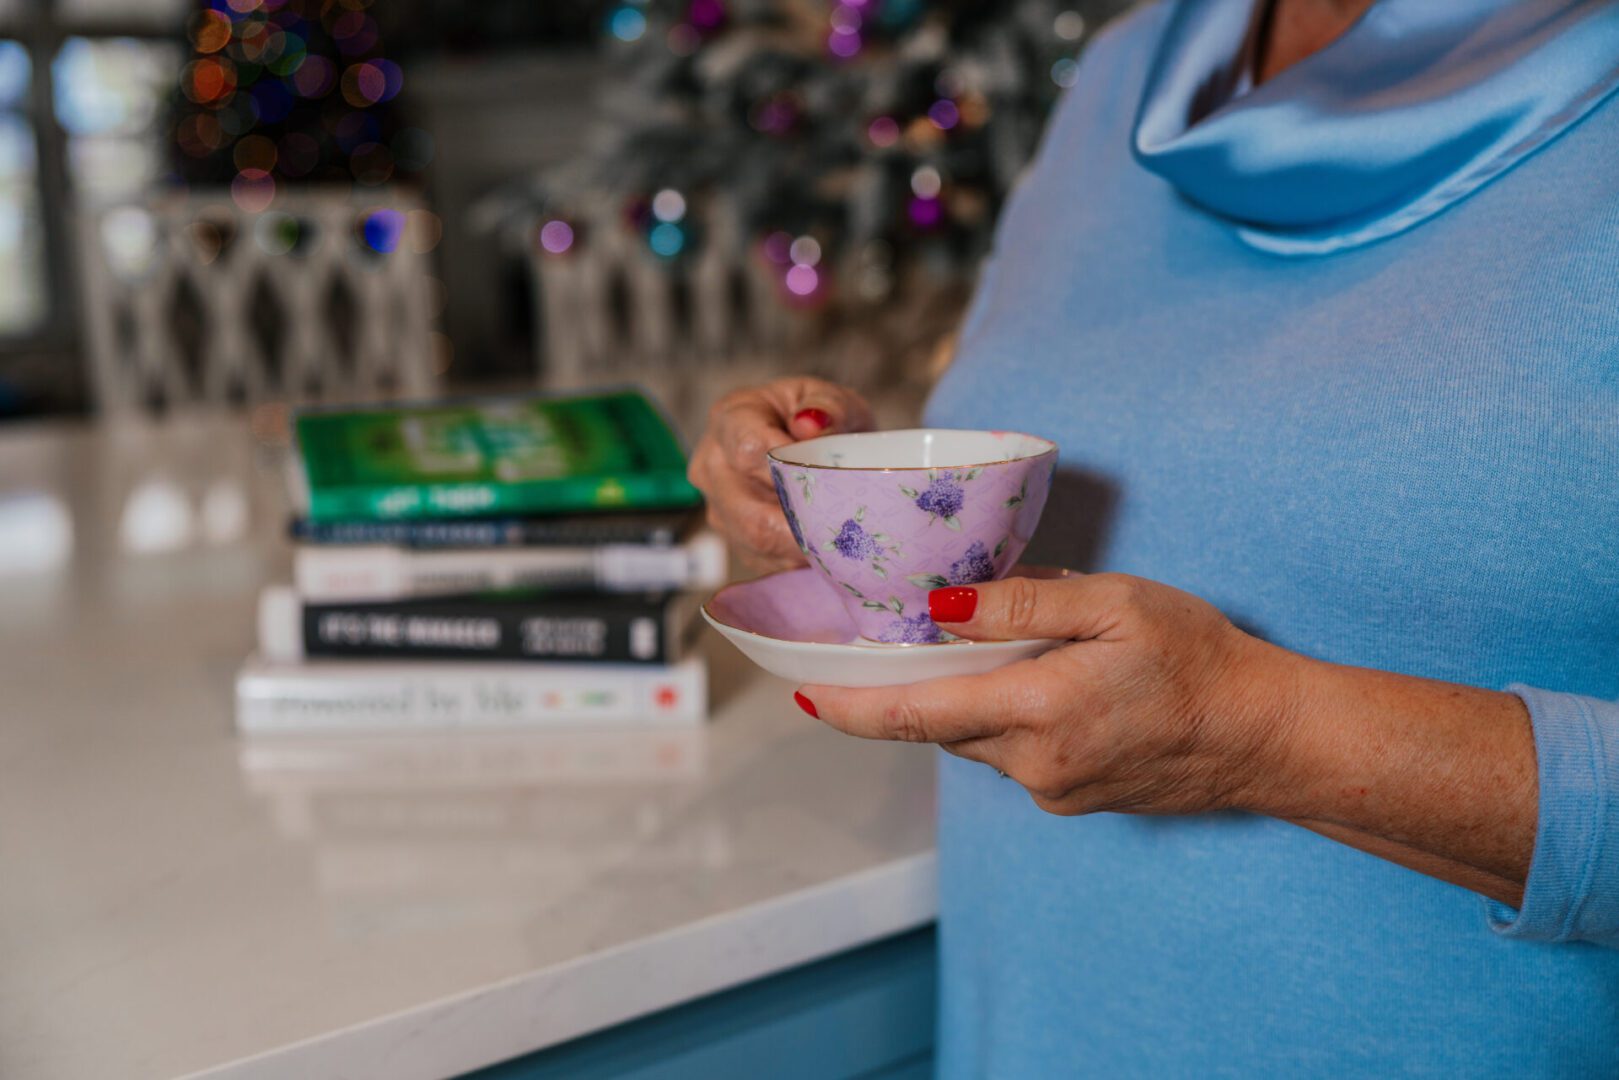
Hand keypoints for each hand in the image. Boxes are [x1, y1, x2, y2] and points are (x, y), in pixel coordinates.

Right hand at [688, 377, 874, 572]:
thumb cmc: (821, 419)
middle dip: (802, 522)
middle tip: (846, 525)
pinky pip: (766, 561)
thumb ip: (828, 406)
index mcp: (730, 418)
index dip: (790, 470)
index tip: (829, 476)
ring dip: (804, 545)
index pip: (749, 451)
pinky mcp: (734, 541)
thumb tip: (809, 424)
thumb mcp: (833, 400)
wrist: (812, 445)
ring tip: (842, 536)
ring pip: (758, 542)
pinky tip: (827, 547)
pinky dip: (800, 559)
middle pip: (750, 511)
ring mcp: (719, 508)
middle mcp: (712, 466)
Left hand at [796, 572, 1298, 816]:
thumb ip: (1020, 606)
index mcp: (1038, 711)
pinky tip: (1051, 684)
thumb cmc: (1200, 658)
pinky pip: (1014, 755)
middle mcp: (1034, 764)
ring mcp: (1053, 789)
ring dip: (969, 699)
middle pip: (941, 724)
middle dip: (915, 687)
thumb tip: (940, 608)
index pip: (916, 715)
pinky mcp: (1072, 799)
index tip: (802, 694)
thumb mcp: (1114, 605)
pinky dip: (1008, 718)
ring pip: (977, 739)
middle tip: (903, 640)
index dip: (851, 708)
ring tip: (1002, 649)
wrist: (1266, 736)